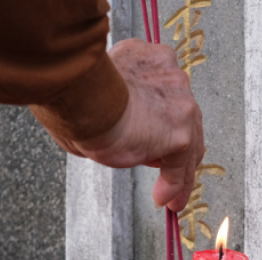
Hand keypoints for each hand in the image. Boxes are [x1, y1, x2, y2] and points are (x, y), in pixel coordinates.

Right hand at [67, 39, 204, 211]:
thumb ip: (115, 106)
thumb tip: (109, 135)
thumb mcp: (97, 94)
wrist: (82, 98)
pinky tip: (166, 199)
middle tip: (168, 170)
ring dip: (180, 170)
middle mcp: (170, 75)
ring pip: (188, 141)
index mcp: (148, 60)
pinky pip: (180, 163)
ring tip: (173, 196)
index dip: (160, 119)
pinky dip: (175, 183)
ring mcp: (179, 102)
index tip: (152, 137)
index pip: (164, 94)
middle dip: (176, 145)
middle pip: (183, 116)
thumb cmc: (73, 96)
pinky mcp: (180, 131)